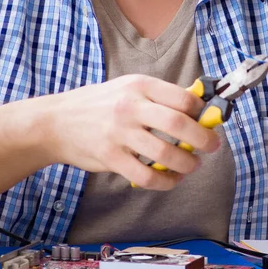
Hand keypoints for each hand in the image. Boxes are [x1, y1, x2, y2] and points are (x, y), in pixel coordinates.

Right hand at [37, 75, 219, 189]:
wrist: (55, 121)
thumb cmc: (99, 103)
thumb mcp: (128, 87)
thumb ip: (159, 96)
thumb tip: (197, 107)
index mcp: (139, 86)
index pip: (183, 98)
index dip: (202, 112)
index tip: (208, 121)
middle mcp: (130, 107)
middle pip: (179, 125)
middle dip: (203, 139)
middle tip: (212, 146)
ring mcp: (119, 134)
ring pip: (165, 154)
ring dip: (187, 163)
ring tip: (193, 165)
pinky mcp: (110, 158)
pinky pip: (146, 176)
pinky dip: (165, 182)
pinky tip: (172, 179)